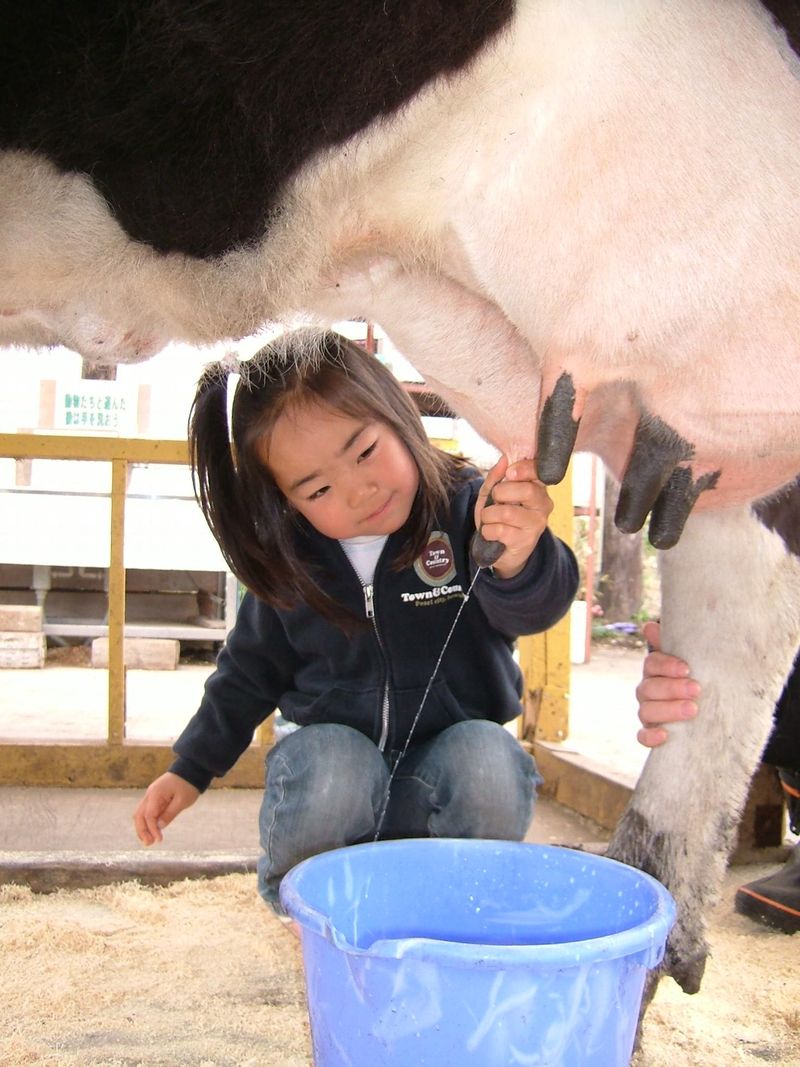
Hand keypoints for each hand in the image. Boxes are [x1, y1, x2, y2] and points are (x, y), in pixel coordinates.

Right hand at [133, 771, 199, 845]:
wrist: (191, 769)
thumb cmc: (188, 784)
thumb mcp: (182, 801)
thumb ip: (169, 814)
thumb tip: (159, 826)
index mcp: (155, 794)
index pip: (149, 816)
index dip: (152, 829)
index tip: (159, 840)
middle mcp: (150, 794)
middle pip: (139, 815)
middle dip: (142, 831)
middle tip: (149, 843)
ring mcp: (151, 795)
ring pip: (141, 814)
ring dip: (143, 827)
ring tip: (149, 841)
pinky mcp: (155, 797)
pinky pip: (147, 811)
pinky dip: (148, 822)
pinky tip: (152, 831)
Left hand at [474, 455, 553, 579]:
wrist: (501, 550)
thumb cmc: (499, 518)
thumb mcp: (493, 494)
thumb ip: (496, 477)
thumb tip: (504, 459)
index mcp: (538, 488)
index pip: (539, 471)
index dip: (523, 469)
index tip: (509, 473)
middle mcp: (543, 505)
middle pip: (526, 490)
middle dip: (500, 493)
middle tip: (495, 500)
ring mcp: (536, 524)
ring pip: (507, 512)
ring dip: (489, 515)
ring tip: (489, 519)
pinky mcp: (526, 541)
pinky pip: (500, 530)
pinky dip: (488, 531)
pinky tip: (492, 533)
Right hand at [636, 621, 700, 746]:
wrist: (709, 706)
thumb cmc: (699, 677)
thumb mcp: (694, 659)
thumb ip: (678, 642)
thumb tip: (650, 626)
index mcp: (655, 670)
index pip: (652, 664)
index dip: (666, 665)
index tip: (687, 669)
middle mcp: (647, 690)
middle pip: (648, 688)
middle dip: (672, 688)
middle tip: (696, 689)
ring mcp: (648, 713)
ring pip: (645, 711)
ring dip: (668, 710)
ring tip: (692, 710)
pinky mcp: (651, 733)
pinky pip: (642, 736)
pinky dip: (651, 736)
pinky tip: (665, 735)